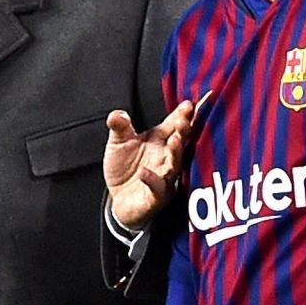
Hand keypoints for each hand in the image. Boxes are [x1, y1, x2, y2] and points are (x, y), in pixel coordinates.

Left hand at [104, 97, 205, 230]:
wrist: (120, 200)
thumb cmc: (125, 168)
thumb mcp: (118, 143)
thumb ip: (120, 127)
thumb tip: (116, 113)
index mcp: (162, 141)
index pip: (175, 124)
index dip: (183, 115)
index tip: (189, 104)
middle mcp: (167, 158)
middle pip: (180, 143)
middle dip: (184, 131)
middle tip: (185, 121)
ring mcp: (164, 178)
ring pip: (174, 165)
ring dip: (176, 153)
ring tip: (175, 140)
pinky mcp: (156, 196)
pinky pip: (156, 188)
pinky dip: (151, 180)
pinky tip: (143, 173)